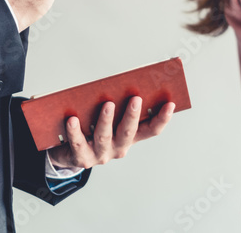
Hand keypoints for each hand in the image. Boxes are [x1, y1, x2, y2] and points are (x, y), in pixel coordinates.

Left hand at [47, 97, 175, 168]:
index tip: (170, 104)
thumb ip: (118, 106)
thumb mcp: (110, 120)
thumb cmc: (92, 130)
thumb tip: (124, 82)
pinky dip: (75, 131)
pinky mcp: (81, 158)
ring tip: (107, 104)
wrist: (70, 154)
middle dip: (133, 115)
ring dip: (106, 120)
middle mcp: (118, 148)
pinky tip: (72, 119)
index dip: (162, 119)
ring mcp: (100, 154)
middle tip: (136, 98)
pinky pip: (78, 143)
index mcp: (129, 138)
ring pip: (104, 136)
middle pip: (128, 132)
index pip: (150, 130)